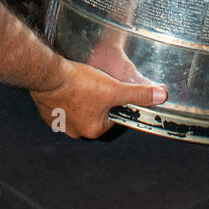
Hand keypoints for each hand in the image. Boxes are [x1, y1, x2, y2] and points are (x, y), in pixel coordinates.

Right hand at [29, 56, 167, 139]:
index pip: (112, 118)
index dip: (113, 103)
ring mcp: (60, 124)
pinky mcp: (47, 113)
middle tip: (94, 85)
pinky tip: (67, 87)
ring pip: (77, 111)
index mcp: (93, 130)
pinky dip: (65, 99)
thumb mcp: (114, 88)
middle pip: (94, 115)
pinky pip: (61, 107)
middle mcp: (75, 132)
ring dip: (80, 101)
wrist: (49, 76)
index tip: (110, 90)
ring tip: (80, 85)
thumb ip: (138, 94)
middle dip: (96, 102)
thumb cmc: (79, 84)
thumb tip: (161, 96)